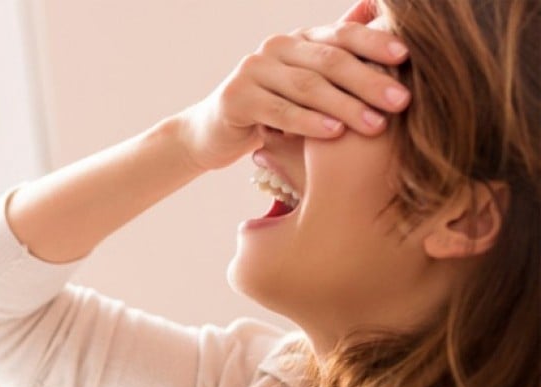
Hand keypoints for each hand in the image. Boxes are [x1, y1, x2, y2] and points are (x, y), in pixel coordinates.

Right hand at [177, 7, 409, 169]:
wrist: (214, 132)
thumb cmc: (273, 109)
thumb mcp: (308, 83)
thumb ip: (340, 59)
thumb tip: (378, 17)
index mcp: (300, 39)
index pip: (343, 34)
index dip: (375, 42)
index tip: (408, 58)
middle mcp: (276, 47)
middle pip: (330, 60)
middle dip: (369, 81)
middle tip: (402, 102)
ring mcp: (253, 70)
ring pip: (308, 86)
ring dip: (345, 106)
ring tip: (375, 125)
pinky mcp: (236, 97)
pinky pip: (280, 110)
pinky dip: (309, 122)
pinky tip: (334, 133)